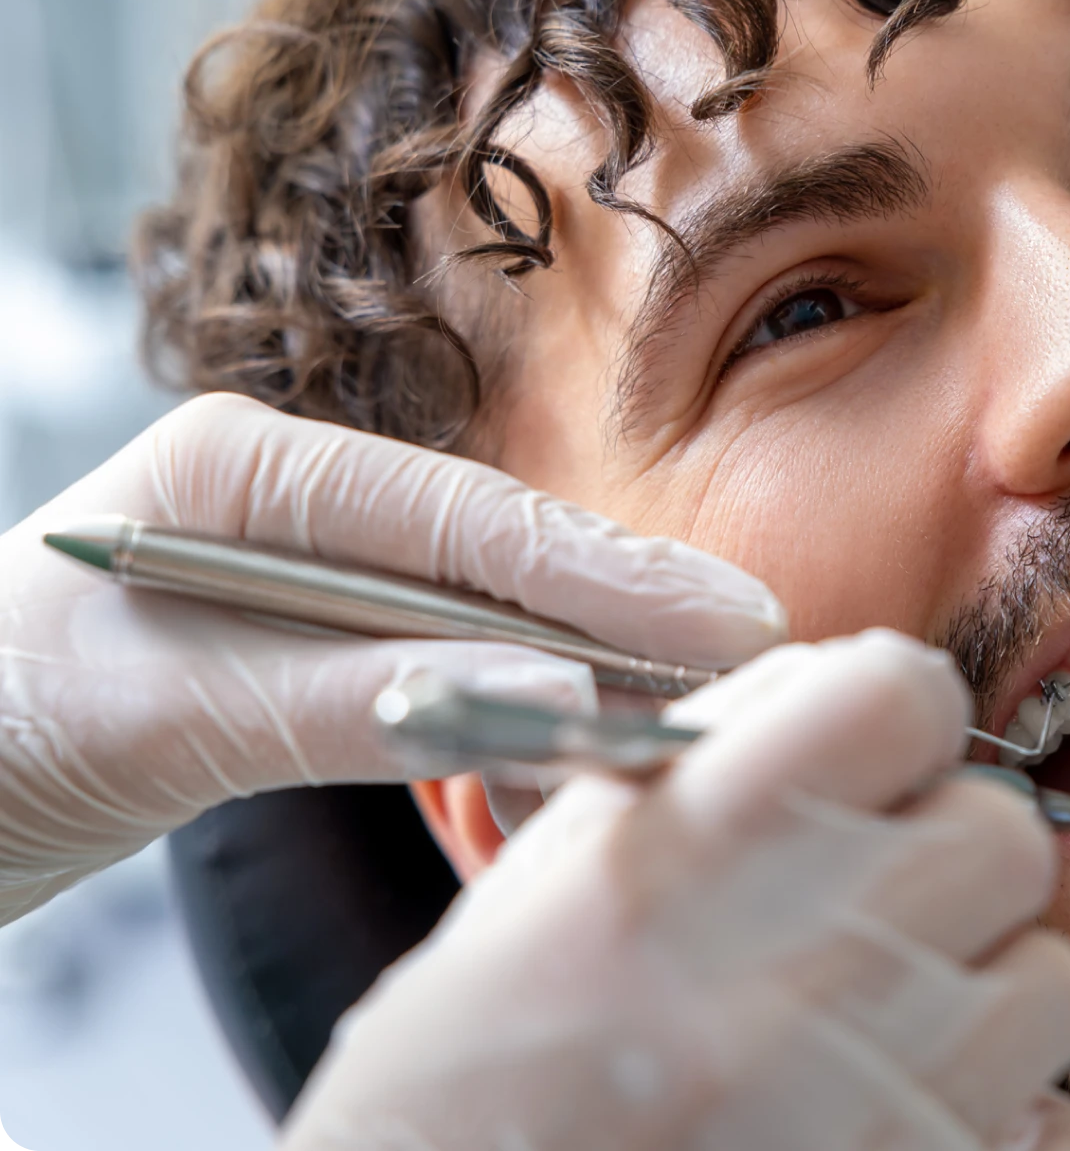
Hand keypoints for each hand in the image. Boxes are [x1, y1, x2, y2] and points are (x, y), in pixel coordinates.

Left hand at [0, 392, 784, 923]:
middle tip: (758, 648)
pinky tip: (580, 750)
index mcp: (253, 467)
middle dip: (627, 608)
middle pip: (502, 556)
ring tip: (687, 715)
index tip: (723, 619)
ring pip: (490, 622)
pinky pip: (448, 679)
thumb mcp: (162, 710)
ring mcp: (314, 581)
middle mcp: (299, 507)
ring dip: (583, 675)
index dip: (607, 572)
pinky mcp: (319, 655)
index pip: (469, 518)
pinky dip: (516, 722)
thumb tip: (548, 693)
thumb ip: (356, 696)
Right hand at [281, 632, 1069, 1150]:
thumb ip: (718, 765)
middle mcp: (804, 969)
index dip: (899, 719)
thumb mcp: (558, 876)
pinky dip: (1006, 1132)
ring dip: (981, 1003)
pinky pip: (1065, 1133)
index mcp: (698, 851)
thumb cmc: (479, 1068)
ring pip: (1053, 984)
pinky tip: (894, 1129)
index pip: (907, 694)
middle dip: (952, 862)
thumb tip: (865, 694)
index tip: (877, 762)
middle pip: (1007, 837)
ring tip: (875, 1040)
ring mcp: (880, 1103)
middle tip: (876, 913)